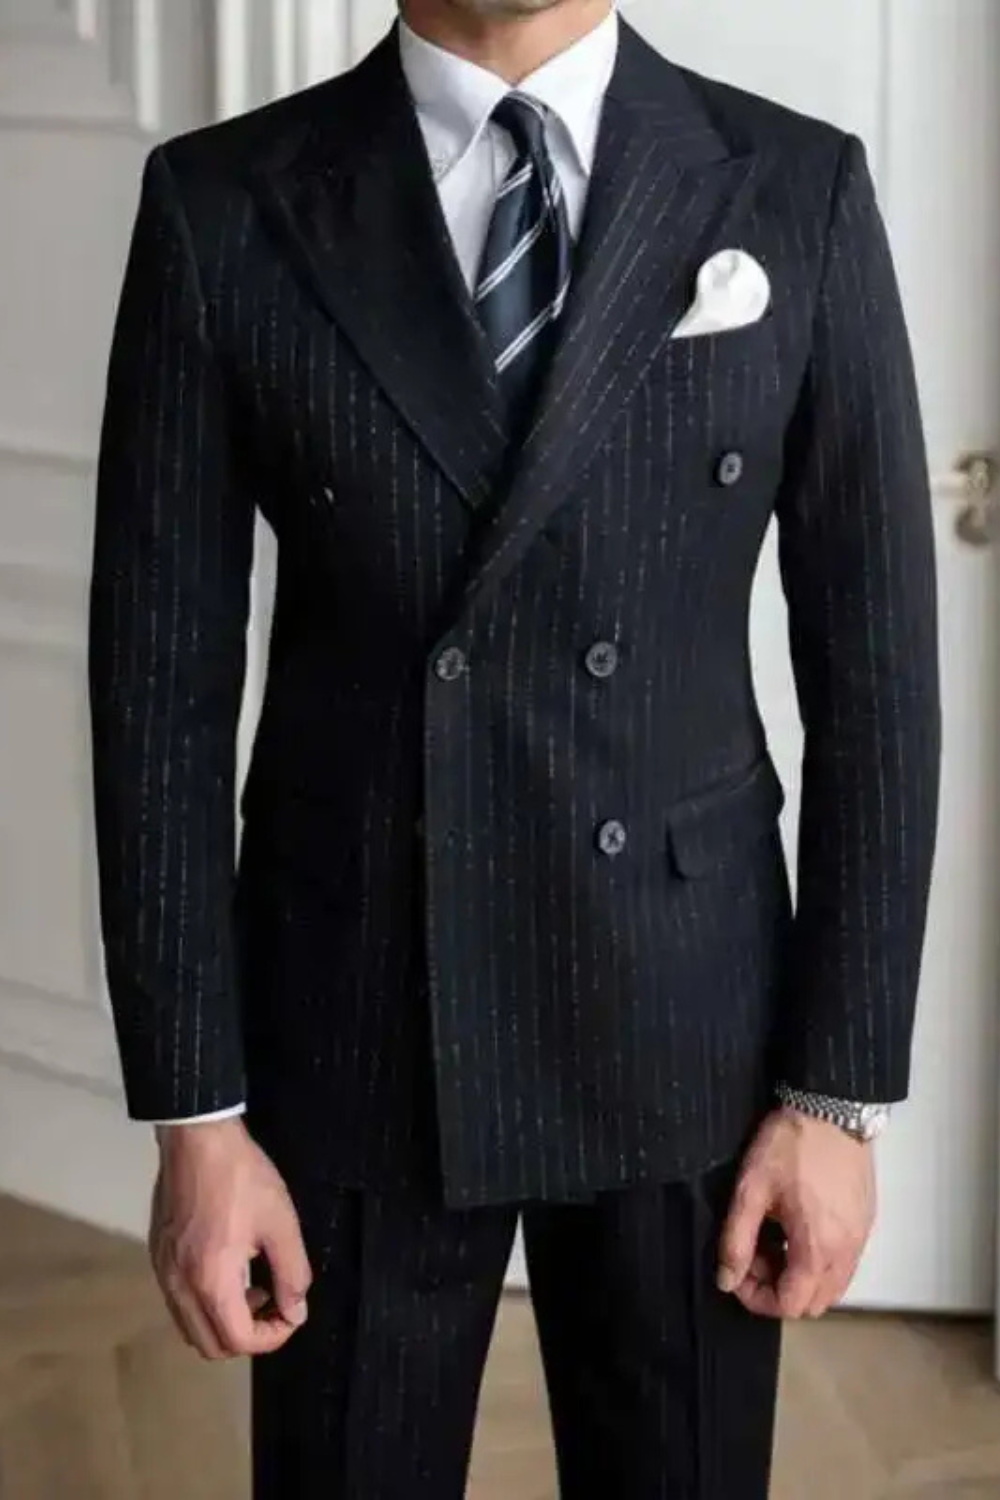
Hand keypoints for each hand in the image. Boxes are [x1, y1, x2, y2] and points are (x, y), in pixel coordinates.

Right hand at [149, 1119, 312, 1359]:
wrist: (196, 1138)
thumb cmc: (242, 1178)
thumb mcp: (281, 1223)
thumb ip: (293, 1274)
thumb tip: (294, 1312)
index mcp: (211, 1282)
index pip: (239, 1341)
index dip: (272, 1337)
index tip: (291, 1312)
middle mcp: (179, 1287)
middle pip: (210, 1345)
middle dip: (248, 1336)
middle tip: (274, 1303)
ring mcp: (163, 1273)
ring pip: (191, 1327)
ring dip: (225, 1322)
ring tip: (254, 1285)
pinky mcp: (157, 1256)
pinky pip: (180, 1302)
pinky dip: (206, 1303)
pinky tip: (229, 1268)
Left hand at [717, 1107, 876, 1319]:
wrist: (831, 1108)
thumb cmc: (792, 1145)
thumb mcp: (752, 1190)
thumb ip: (736, 1240)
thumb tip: (726, 1278)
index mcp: (818, 1248)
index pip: (791, 1305)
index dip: (758, 1299)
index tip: (738, 1273)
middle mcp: (847, 1252)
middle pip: (814, 1302)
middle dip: (779, 1289)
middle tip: (754, 1255)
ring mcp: (861, 1237)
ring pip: (831, 1284)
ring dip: (800, 1276)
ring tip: (773, 1240)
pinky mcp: (866, 1221)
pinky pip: (845, 1262)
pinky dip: (819, 1260)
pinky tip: (797, 1228)